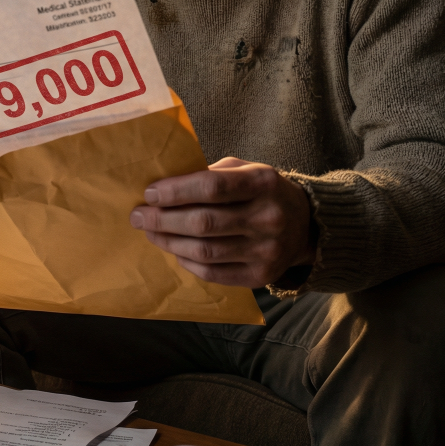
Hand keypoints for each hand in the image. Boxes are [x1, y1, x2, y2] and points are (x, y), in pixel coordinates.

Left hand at [130, 157, 313, 287]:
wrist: (306, 225)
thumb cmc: (262, 191)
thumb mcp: (244, 169)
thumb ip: (210, 174)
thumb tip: (164, 186)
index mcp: (263, 183)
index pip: (211, 187)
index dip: (176, 191)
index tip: (149, 193)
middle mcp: (268, 218)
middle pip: (203, 222)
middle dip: (162, 219)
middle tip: (138, 216)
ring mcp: (266, 250)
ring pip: (204, 251)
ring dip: (169, 242)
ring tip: (150, 232)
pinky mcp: (261, 276)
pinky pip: (213, 273)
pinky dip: (187, 262)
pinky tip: (174, 250)